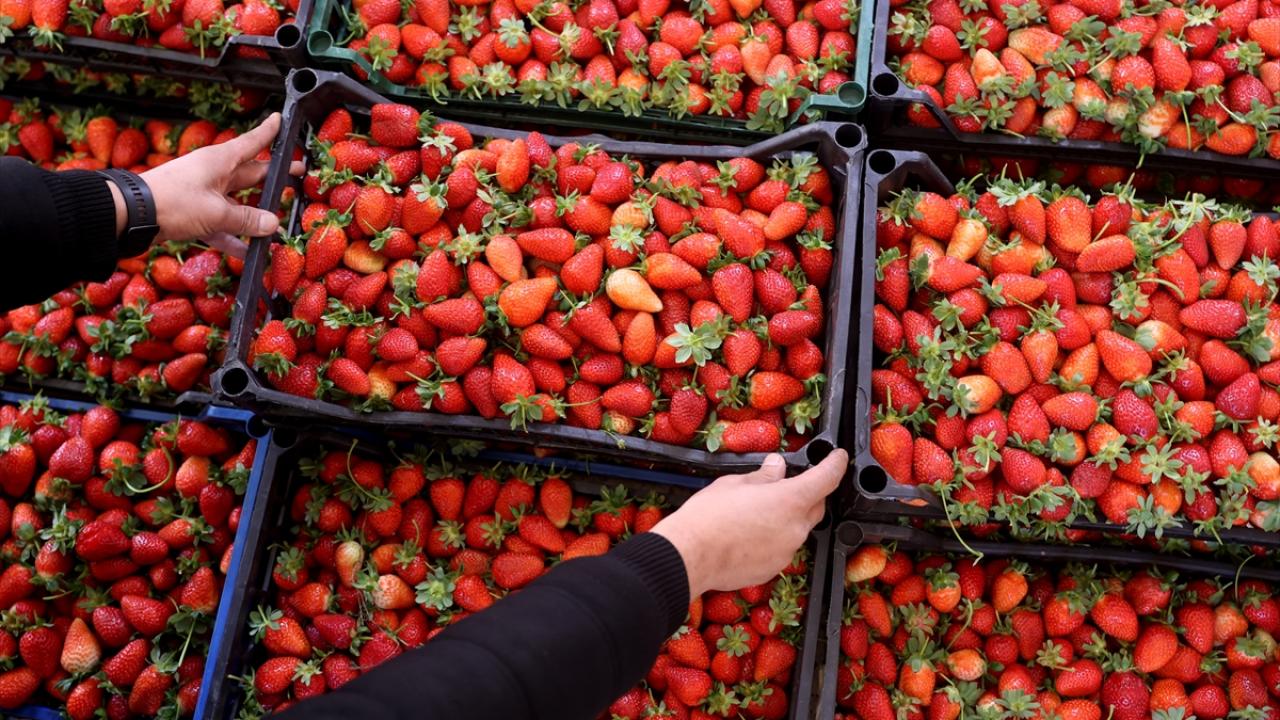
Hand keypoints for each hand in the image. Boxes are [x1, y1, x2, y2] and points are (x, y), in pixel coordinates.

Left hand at [132, 112, 285, 244]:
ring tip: (278, 224)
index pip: (252, 142)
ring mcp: (204, 194)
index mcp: (220, 161)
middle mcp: (214, 174)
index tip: (280, 121)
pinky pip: (222, 225)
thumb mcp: (217, 212)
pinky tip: (248, 251)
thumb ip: (247, 220)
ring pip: (238, 203)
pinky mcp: (194, 214)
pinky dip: (234, 237)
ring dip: (256, 215)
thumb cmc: (175, 202)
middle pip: (251, 174)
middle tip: (297, 174)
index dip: (268, 133)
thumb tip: (273, 224)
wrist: (133, 216)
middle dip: (273, 176)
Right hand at [651, 449, 847, 598]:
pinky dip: (772, 539)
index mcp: (791, 500)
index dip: (836, 464)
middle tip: (786, 486)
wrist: (689, 556)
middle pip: (815, 507)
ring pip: (796, 529)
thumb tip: (778, 467)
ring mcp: (786, 552)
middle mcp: (796, 528)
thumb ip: (763, 476)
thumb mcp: (735, 484)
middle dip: (808, 494)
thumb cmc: (709, 514)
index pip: (826, 478)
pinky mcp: (773, 569)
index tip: (839, 457)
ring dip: (786, 518)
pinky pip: (781, 549)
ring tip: (756, 513)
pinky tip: (748, 535)